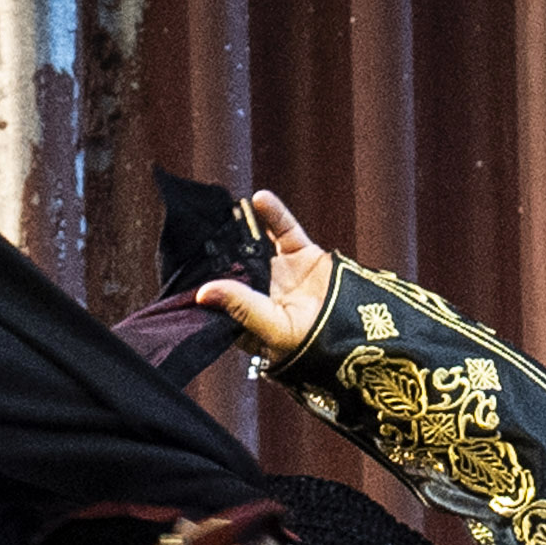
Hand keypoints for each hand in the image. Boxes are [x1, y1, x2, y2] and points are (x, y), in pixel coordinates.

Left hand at [190, 187, 334, 363]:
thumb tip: (203, 292)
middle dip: (219, 250)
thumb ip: (240, 306)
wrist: (361, 333)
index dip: (204, 282)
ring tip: (223, 211)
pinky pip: (284, 230)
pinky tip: (258, 199)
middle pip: (234, 267)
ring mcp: (281, 273)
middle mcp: (261, 294)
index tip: (185, 265)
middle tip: (198, 228)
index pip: (218, 297)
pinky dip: (273, 214)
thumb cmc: (311, 345)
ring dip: (241, 228)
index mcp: (247, 319)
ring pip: (255, 245)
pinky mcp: (302, 255)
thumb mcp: (271, 327)